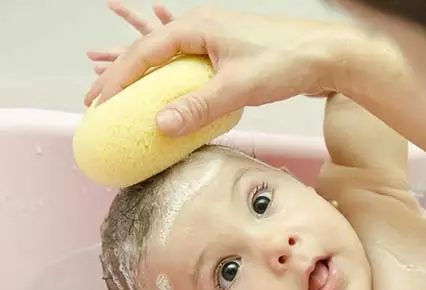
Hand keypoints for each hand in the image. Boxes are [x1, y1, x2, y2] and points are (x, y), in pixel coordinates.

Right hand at [84, 7, 355, 135]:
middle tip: (97, 100)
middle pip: (150, 53)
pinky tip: (166, 95)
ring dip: (145, 79)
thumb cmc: (287, 61)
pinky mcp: (229, 54)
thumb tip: (159, 125)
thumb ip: (198, 106)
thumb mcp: (238, 87)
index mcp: (197, 28)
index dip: (118, 78)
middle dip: (122, 76)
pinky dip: (173, 82)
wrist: (327, 55)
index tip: (99, 102)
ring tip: (122, 98)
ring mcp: (216, 40)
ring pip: (169, 60)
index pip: (144, 53)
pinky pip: (190, 68)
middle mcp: (202, 29)